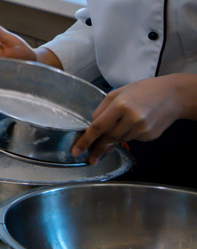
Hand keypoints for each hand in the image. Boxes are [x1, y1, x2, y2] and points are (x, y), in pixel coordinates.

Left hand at [71, 74, 195, 162]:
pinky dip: (128, 134)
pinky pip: (132, 139)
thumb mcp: (118, 92)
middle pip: (108, 138)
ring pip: (119, 139)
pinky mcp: (149, 136)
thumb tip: (92, 126)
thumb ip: (103, 109)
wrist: (173, 96)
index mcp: (120, 105)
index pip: (98, 127)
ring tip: (119, 127)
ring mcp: (142, 129)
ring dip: (113, 139)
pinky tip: (135, 124)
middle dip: (97, 148)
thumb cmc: (143, 90)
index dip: (85, 140)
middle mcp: (131, 118)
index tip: (76, 150)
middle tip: (89, 158)